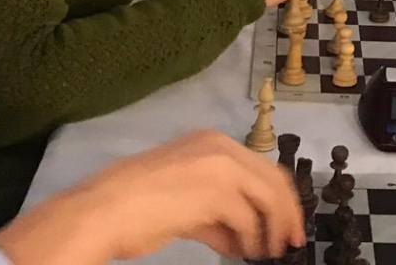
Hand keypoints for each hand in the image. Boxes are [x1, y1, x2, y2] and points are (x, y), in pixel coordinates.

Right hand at [0, 130, 304, 263]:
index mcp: (211, 141)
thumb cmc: (133, 205)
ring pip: (268, 198)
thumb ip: (214, 213)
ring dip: (272, 229)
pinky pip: (248, 220)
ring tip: (268, 252)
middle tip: (292, 240)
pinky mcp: (217, 192)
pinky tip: (245, 254)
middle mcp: (221, 147)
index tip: (287, 221)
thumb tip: (239, 236)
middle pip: (274, 179)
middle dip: (287, 213)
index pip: (262, 165)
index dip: (280, 196)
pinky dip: (252, 241)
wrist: (104, 209)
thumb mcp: (182, 201)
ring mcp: (220, 167)